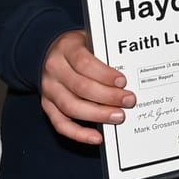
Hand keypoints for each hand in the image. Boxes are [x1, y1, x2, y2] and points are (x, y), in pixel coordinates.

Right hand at [40, 31, 131, 145]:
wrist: (50, 51)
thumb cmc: (79, 47)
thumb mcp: (91, 41)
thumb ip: (106, 54)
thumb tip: (132, 72)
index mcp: (66, 49)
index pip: (84, 63)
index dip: (104, 74)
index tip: (123, 81)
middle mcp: (54, 70)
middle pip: (80, 87)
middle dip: (108, 96)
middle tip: (129, 101)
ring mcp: (49, 90)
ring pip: (71, 106)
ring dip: (97, 115)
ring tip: (119, 117)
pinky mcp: (47, 106)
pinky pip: (60, 123)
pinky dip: (79, 133)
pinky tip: (97, 137)